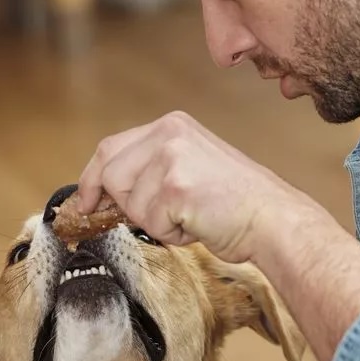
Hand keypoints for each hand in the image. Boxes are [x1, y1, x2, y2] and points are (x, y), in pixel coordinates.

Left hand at [77, 111, 295, 262]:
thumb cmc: (235, 202)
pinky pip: (149, 224)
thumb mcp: (189, 166)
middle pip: (111, 176)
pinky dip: (171, 235)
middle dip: (126, 207)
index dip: (92, 178)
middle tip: (160, 218)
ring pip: (129, 205)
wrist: (272, 218)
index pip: (110, 148)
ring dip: (155, 223)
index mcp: (171, 126)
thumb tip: (105, 193)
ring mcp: (171, 159)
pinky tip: (197, 224)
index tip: (86, 202)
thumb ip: (150, 169)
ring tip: (190, 216)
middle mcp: (168, 134)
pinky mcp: (175, 187)